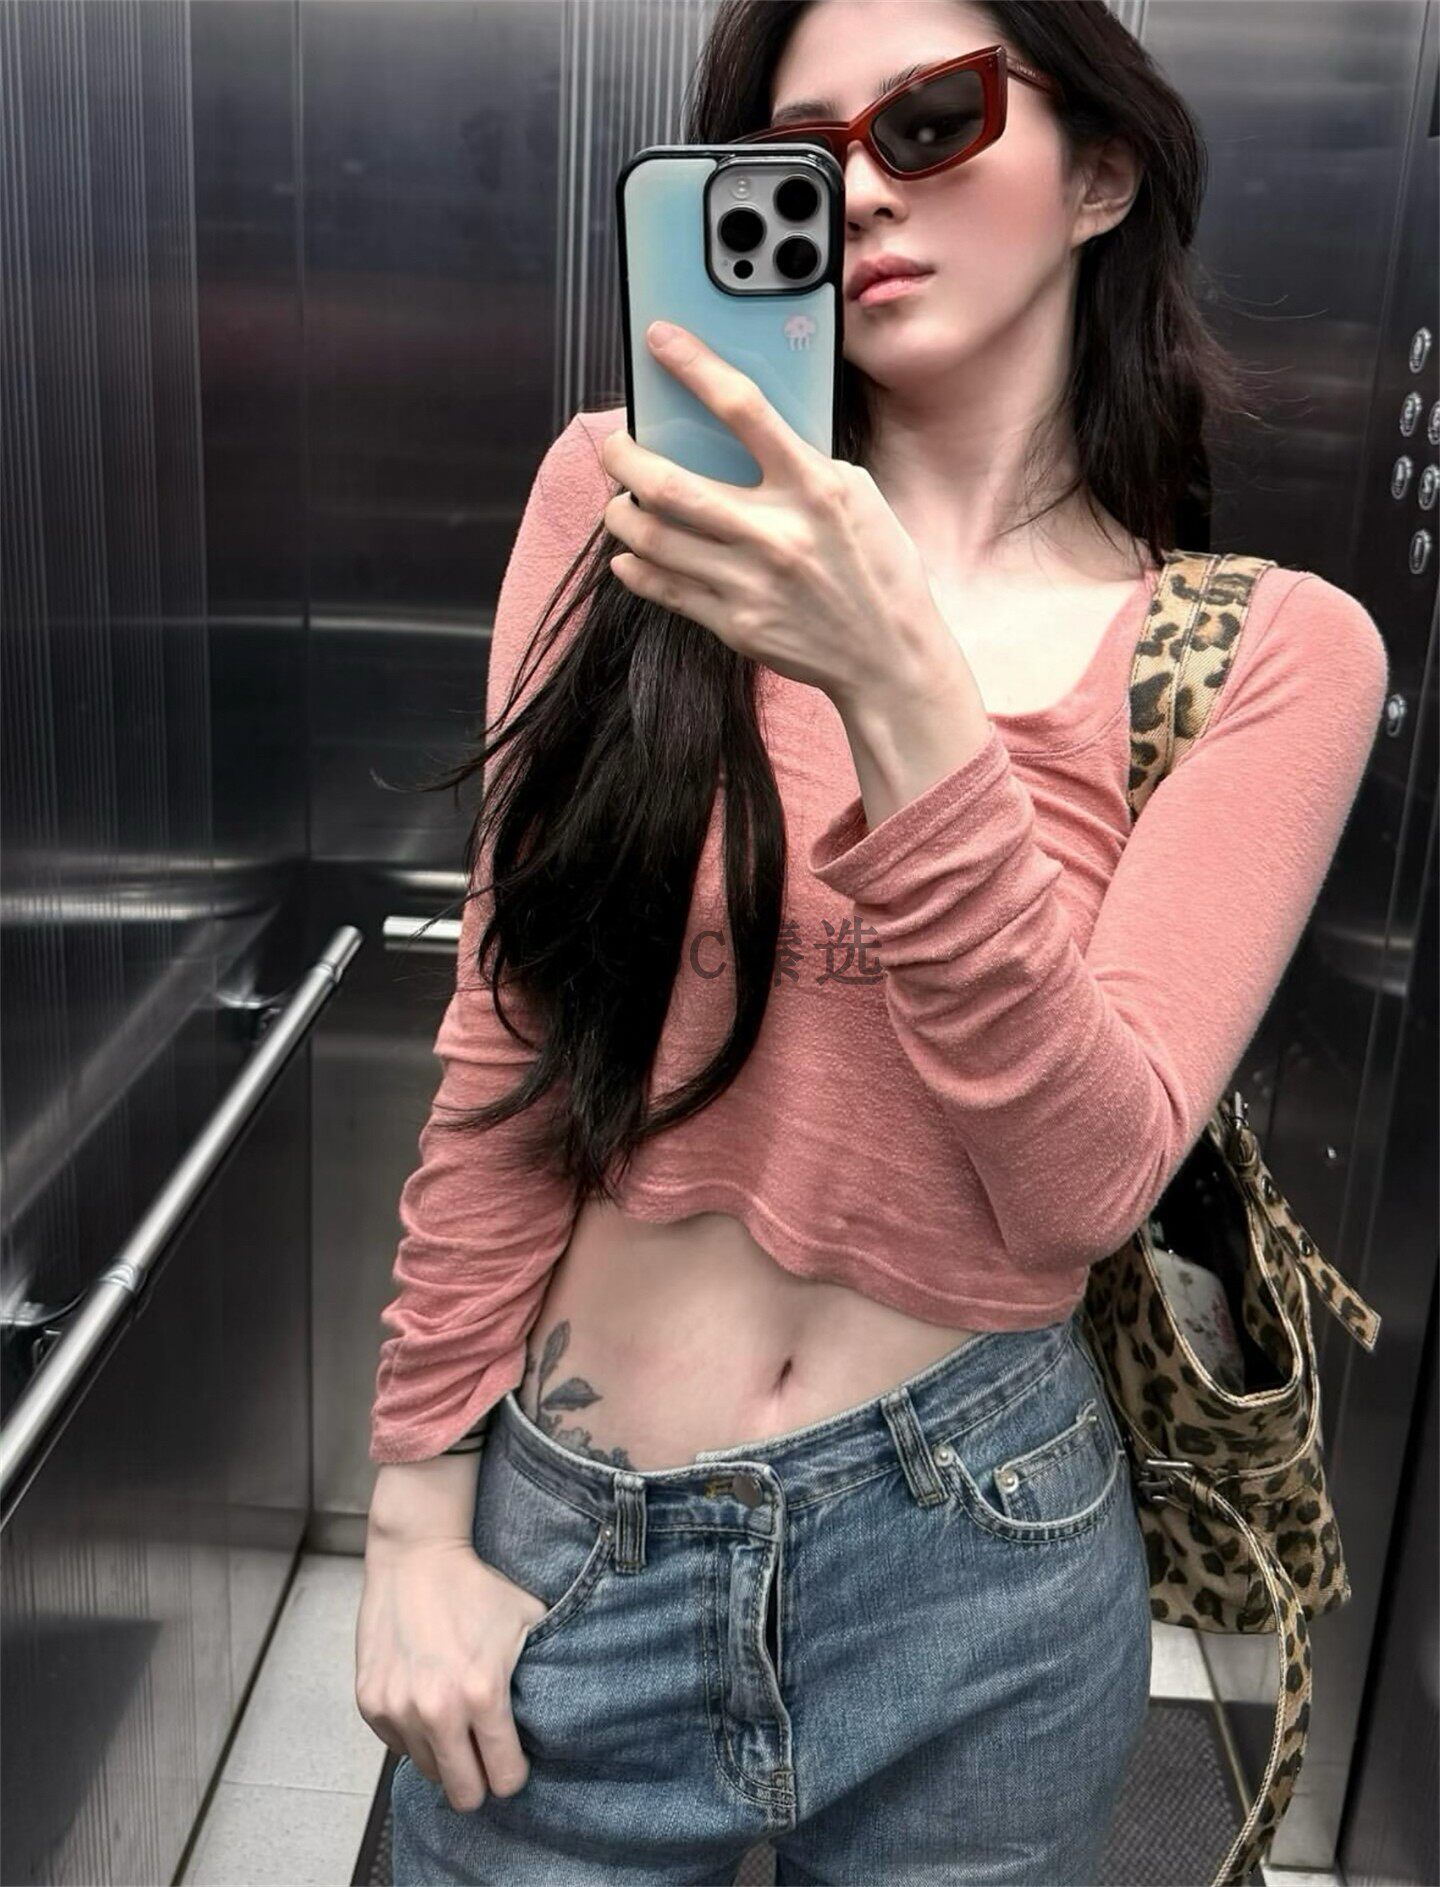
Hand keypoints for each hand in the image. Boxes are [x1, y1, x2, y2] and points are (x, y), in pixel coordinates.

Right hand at [356, 1536, 547, 1812]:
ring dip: (443, 1752)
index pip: (504, 1779)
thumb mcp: (528, 1621)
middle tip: (483, 1755)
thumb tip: (560, 1714)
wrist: (416, 1557)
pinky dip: (412, 1731)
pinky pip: (398, 1744)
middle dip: (479, 1781)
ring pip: (428, 1770)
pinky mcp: (370, 1703)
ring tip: (452, 1713)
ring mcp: (398, 1709)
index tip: (512, 1759)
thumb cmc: (476, 1588)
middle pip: (464, 1794)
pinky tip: (423, 1696)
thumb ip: (544, 1671)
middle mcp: (437, 1709)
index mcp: (482, 1694)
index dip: (512, 1774)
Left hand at [601, 320, 962, 710]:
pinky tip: (630, 555)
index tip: (660, 338)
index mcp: (814, 486)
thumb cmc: (877, 568)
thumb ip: (801, 461)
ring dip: (620, 514)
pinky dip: (634, 567)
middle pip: (668, 483)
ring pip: (652, 538)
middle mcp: (776, 532)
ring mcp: (750, 582)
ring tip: (621, 504)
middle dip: (622, 457)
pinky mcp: (735, 623)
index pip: (742, 408)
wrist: (890, 657)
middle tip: (614, 448)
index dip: (693, 365)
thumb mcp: (857, 495)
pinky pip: (662, 588)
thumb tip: (740, 429)